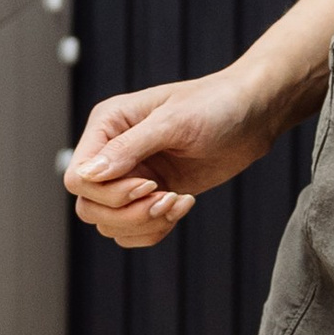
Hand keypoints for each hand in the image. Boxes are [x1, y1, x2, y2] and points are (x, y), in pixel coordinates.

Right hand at [64, 66, 285, 247]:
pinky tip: (184, 203)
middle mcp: (113, 153)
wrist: (254, 114)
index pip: (78, 177)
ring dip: (145, 223)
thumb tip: (88, 175)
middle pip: (89, 206)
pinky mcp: (152, 194)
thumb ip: (128, 148)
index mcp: (107, 125)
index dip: (108, 192)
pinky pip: (134, 230)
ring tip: (179, 202)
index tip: (149, 184)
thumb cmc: (215, 104)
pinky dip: (156, 229)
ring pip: (109, 224)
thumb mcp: (173, 123)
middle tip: (167, 198)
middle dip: (128, 213)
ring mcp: (132, 176)